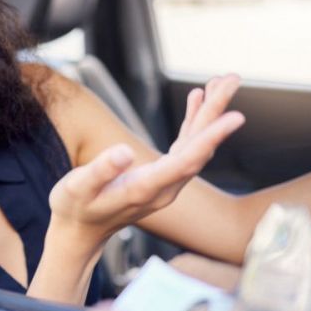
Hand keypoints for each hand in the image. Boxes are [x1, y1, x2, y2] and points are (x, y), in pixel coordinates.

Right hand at [49, 74, 244, 247]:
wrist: (79, 231)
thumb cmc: (75, 208)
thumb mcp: (78, 188)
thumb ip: (101, 171)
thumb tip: (124, 152)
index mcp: (146, 189)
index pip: (187, 161)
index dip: (211, 138)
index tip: (235, 117)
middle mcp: (164, 188)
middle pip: (199, 148)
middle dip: (217, 112)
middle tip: (233, 78)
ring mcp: (165, 184)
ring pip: (196, 145)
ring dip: (210, 113)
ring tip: (223, 81)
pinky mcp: (161, 177)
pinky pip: (185, 147)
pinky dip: (193, 122)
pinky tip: (197, 98)